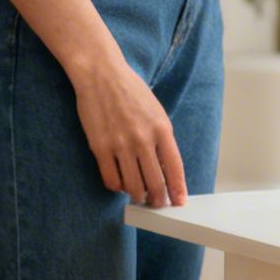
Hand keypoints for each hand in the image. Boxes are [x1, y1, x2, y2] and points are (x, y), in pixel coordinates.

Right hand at [72, 59, 186, 207]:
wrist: (101, 75)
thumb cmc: (131, 91)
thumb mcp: (156, 111)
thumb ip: (162, 138)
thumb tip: (165, 167)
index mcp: (162, 128)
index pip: (174, 167)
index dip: (178, 188)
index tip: (180, 201)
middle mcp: (143, 139)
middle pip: (155, 182)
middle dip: (158, 199)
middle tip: (158, 204)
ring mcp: (120, 145)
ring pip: (132, 185)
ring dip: (138, 196)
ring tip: (140, 196)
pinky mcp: (100, 148)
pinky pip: (110, 179)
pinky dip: (117, 187)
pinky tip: (120, 184)